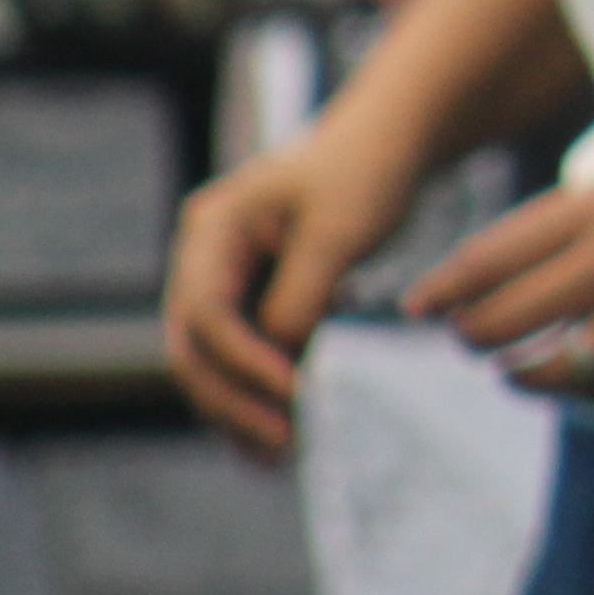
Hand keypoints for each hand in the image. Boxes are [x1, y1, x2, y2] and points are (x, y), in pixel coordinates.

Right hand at [163, 128, 432, 460]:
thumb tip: (277, 362)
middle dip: (233, 401)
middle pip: (197, 347)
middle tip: (281, 444)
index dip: (245, 362)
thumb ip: (299, 296)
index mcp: (213, 228)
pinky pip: (246, 353)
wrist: (396, 139)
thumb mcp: (337, 231)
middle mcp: (206, 255)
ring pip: (215, 360)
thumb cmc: (368, 169)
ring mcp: (226, 277)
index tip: (294, 392)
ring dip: (242, 409)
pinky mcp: (256, 295)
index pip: (208, 313)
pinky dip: (262, 391)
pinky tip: (286, 430)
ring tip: (279, 456)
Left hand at [404, 124, 593, 408]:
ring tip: (514, 369)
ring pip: (544, 371)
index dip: (442, 287)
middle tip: (466, 337)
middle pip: (500, 321)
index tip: (417, 305)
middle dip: (470, 336)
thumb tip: (528, 257)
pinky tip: (587, 381)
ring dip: (518, 375)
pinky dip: (590, 393)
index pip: (491, 257)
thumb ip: (591, 213)